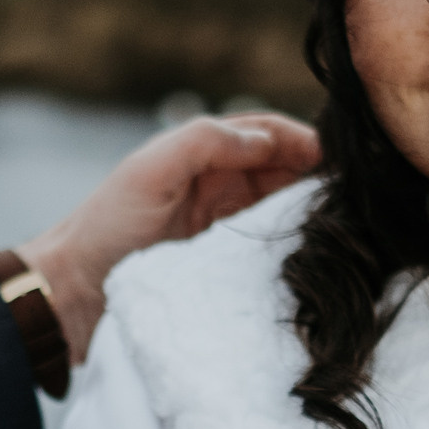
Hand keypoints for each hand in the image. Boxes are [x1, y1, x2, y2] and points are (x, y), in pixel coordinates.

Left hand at [17, 114, 320, 363]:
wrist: (72, 295)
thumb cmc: (104, 228)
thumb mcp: (149, 171)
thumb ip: (205, 142)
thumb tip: (267, 140)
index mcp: (202, 153)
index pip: (268, 133)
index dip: (304, 139)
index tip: (340, 158)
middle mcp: (219, 184)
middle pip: (285, 170)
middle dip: (319, 175)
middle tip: (356, 195)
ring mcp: (225, 225)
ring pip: (284, 208)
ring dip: (312, 211)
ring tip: (348, 223)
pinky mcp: (226, 264)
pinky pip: (270, 248)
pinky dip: (295, 246)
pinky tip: (318, 255)